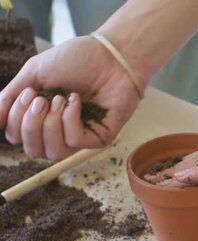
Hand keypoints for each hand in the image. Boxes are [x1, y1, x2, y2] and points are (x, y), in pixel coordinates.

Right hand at [0, 36, 141, 159]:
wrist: (110, 54)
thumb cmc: (77, 60)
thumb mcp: (33, 73)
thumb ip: (9, 97)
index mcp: (42, 116)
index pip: (17, 137)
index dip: (15, 120)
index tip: (27, 93)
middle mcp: (59, 130)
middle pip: (32, 150)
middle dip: (30, 124)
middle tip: (40, 99)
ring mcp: (80, 135)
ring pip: (52, 153)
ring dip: (50, 124)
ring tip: (60, 99)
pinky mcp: (100, 138)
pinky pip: (74, 142)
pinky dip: (70, 119)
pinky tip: (77, 100)